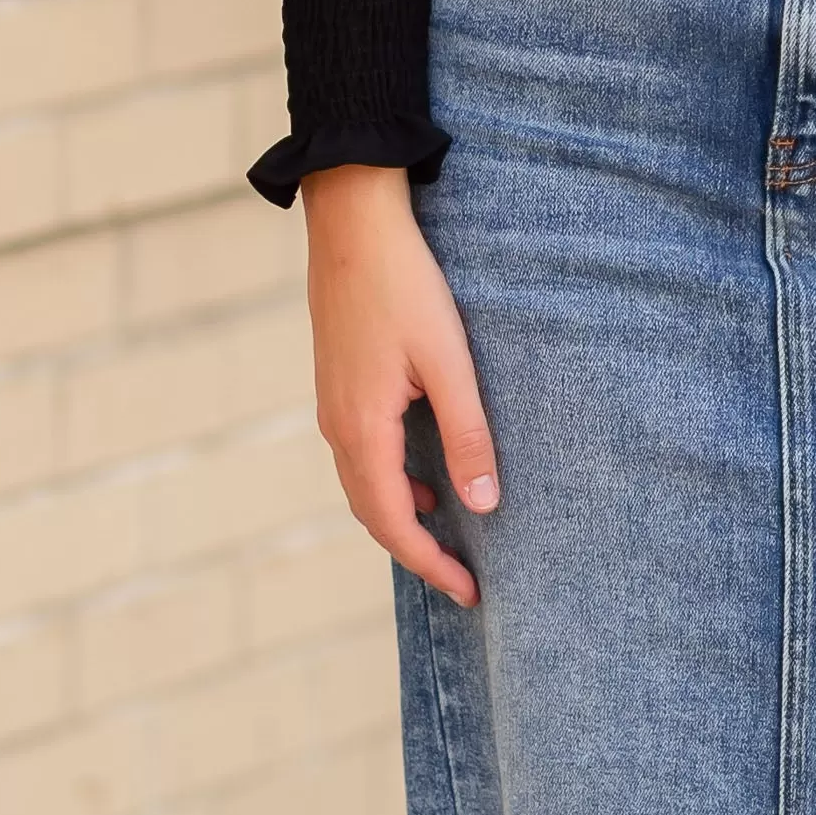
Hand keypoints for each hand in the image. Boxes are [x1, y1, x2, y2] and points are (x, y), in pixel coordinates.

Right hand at [301, 162, 499, 606]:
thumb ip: (467, 434)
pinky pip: (359, 456)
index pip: (395, 523)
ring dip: (403, 516)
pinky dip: (390, 482)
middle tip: (464, 577)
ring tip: (449, 534)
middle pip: (373, 514)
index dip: (432, 564)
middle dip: (417, 551)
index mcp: (362, 430)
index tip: (471, 593)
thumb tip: (483, 506)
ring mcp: (332, 406)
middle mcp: (337, 427)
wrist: (352, 222)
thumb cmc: (405, 284)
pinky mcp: (337, 385)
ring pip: (363, 486)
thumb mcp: (448, 361)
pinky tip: (426, 472)